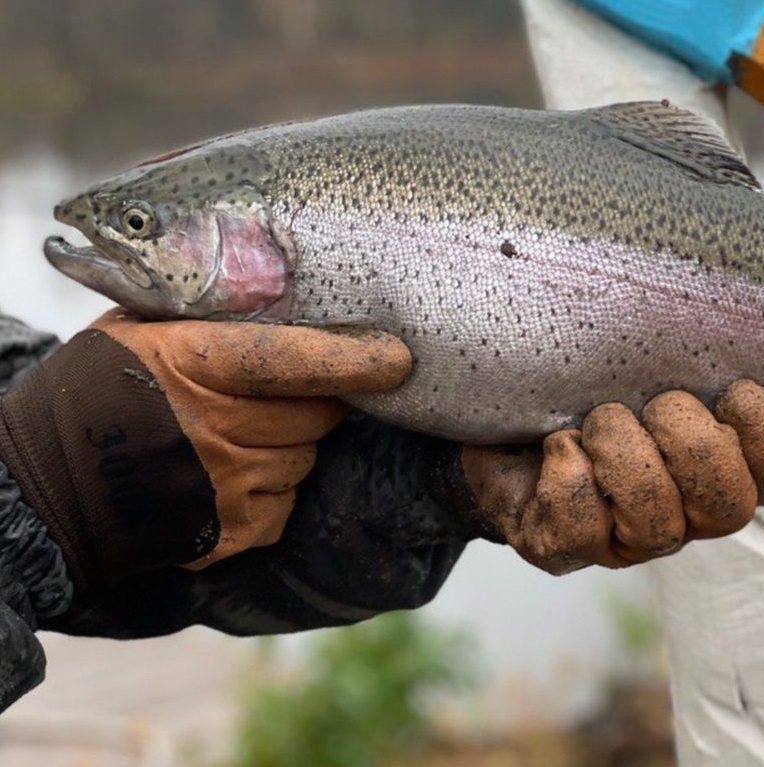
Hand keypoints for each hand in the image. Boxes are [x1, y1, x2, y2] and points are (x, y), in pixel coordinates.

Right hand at [0, 310, 410, 590]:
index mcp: (195, 365)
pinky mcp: (233, 530)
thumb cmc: (100, 387)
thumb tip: (289, 284)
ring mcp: (227, 485)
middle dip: (317, 398)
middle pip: (319, 412)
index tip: (399, 358)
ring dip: (288, 441)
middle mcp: (217, 428)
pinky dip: (271, 485)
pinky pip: (287, 498)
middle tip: (280, 389)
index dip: (356, 359)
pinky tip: (225, 470)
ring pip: (305, 455)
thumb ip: (211, 310)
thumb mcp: (141, 327)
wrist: (45, 483)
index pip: (298, 360)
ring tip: (234, 431)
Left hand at [461, 380, 763, 573]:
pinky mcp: (563, 549)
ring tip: (594, 422)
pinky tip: (558, 447)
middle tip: (651, 406)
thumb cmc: (592, 385)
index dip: (763, 431)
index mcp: (721, 471)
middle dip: (687, 439)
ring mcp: (626, 543)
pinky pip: (581, 527)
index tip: (728, 389)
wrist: (503, 412)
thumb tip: (737, 317)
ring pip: (658, 523)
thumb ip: (697, 357)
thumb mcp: (650, 361)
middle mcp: (685, 517)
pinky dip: (569, 473)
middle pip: (729, 505)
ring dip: (623, 451)